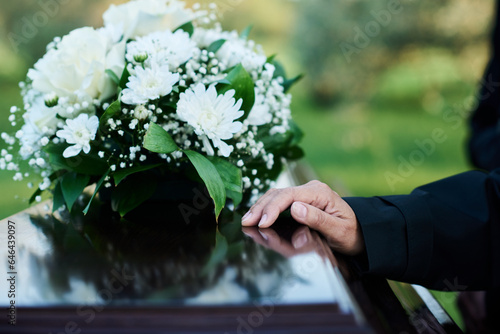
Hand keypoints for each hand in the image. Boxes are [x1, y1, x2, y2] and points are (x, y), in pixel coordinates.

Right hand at [241, 180, 364, 255]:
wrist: (362, 232)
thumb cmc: (352, 234)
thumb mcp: (339, 230)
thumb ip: (318, 219)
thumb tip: (295, 209)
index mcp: (319, 192)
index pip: (289, 195)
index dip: (273, 208)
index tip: (263, 223)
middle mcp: (310, 189)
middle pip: (279, 193)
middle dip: (261, 208)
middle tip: (246, 222)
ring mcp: (304, 193)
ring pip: (276, 195)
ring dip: (260, 207)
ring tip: (247, 220)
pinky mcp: (301, 201)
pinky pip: (279, 201)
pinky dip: (266, 208)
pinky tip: (257, 217)